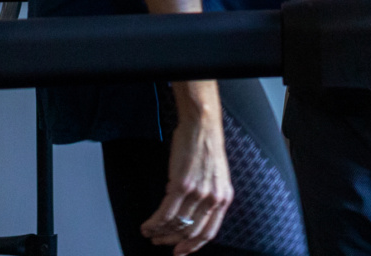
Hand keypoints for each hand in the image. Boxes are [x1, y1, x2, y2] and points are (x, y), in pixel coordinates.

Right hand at [140, 82, 230, 253]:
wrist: (202, 126)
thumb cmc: (207, 147)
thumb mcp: (215, 177)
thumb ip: (206, 197)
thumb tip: (187, 212)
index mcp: (223, 198)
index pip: (208, 232)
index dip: (193, 245)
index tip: (180, 251)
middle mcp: (212, 198)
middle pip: (190, 231)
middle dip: (172, 240)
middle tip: (159, 241)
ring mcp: (197, 193)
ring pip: (176, 223)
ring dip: (160, 232)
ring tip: (150, 233)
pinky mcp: (181, 185)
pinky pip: (165, 212)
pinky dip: (154, 222)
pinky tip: (147, 224)